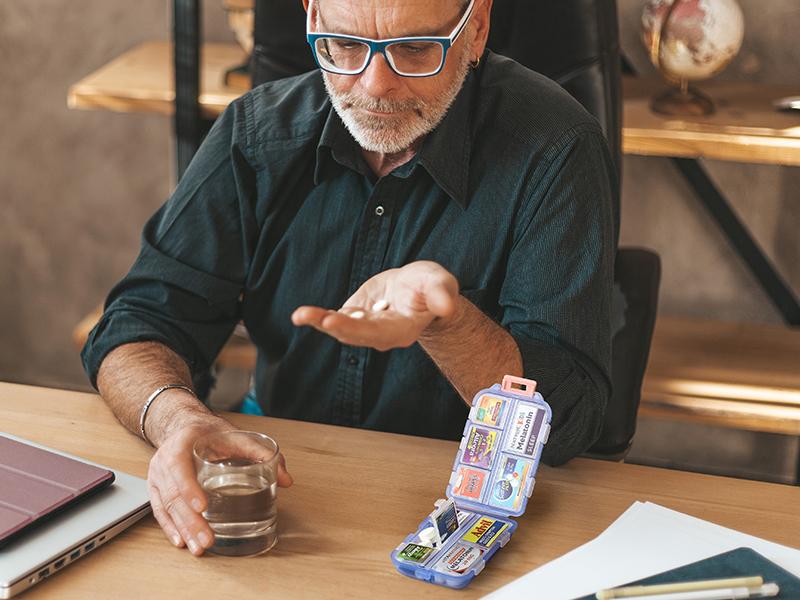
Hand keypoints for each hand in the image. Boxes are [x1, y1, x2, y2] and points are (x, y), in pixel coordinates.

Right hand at [147, 417, 292, 555]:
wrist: (184, 427)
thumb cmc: (209, 433)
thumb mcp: (235, 435)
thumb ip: (260, 453)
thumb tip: (286, 479)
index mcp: (182, 444)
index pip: (180, 467)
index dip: (189, 488)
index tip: (203, 506)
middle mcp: (165, 460)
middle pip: (174, 494)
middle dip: (191, 520)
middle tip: (208, 538)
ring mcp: (158, 476)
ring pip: (167, 506)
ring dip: (183, 529)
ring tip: (199, 547)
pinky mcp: (158, 489)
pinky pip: (161, 511)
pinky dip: (171, 528)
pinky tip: (182, 542)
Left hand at [291, 260, 458, 350]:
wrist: (419, 288)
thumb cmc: (432, 286)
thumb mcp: (440, 283)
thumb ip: (442, 294)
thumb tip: (447, 305)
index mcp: (403, 329)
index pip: (377, 332)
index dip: (355, 327)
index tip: (334, 319)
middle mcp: (381, 334)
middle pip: (354, 333)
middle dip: (332, 325)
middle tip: (308, 316)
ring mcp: (365, 327)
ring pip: (340, 328)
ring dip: (319, 321)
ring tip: (299, 315)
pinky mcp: (354, 317)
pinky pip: (334, 319)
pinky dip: (318, 317)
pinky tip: (303, 314)